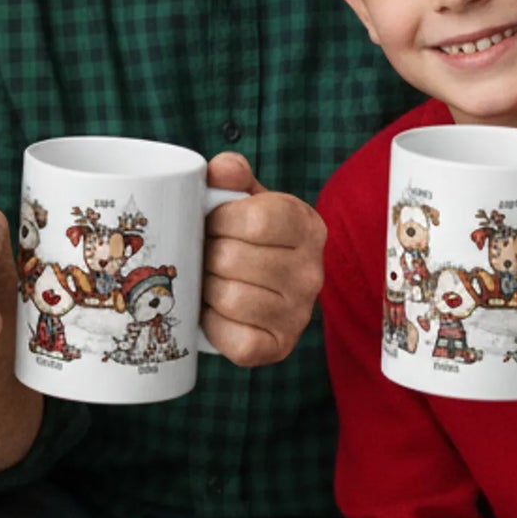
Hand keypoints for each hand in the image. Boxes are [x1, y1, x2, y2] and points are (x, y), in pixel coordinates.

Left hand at [199, 152, 325, 365]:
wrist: (263, 284)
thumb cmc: (249, 235)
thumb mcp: (246, 197)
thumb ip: (231, 173)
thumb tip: (221, 170)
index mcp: (307, 226)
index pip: (256, 220)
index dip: (220, 219)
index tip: (211, 221)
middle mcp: (312, 272)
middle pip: (233, 259)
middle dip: (206, 253)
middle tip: (204, 253)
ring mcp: (299, 314)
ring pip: (229, 298)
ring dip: (206, 287)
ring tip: (208, 279)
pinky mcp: (279, 347)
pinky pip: (234, 339)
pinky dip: (213, 325)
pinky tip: (215, 310)